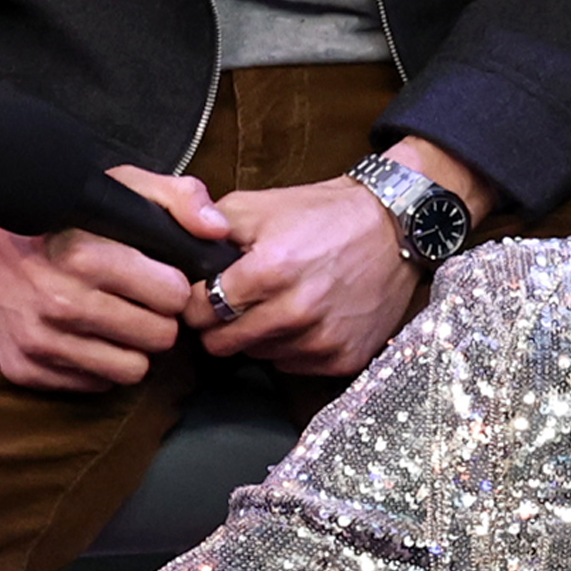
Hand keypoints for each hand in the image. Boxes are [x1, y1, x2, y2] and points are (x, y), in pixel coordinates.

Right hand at [0, 187, 198, 392]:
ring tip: (116, 320)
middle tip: (141, 303)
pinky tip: (86, 336)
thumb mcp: (119, 188)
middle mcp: (58, 302)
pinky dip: (98, 365)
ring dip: (132, 347)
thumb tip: (218, 231)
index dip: (174, 287)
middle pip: (159, 337)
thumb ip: (178, 199)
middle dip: (158, 320)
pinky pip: (95, 385)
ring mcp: (37, 340)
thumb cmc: (61, 218)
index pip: (174, 296)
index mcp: (83, 256)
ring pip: (132, 370)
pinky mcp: (22, 368)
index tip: (160, 279)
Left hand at [192, 138, 488, 376]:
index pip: (198, 311)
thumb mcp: (259, 205)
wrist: (395, 227)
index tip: (204, 292)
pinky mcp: (343, 358)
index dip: (194, 300)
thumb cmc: (324, 214)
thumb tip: (175, 257)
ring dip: (257, 336)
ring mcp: (321, 339)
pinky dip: (290, 346)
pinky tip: (304, 318)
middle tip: (235, 303)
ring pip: (256, 356)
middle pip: (221, 345)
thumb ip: (208, 229)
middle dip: (219, 325)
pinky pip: (292, 365)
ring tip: (276, 305)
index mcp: (268, 271)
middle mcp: (295, 311)